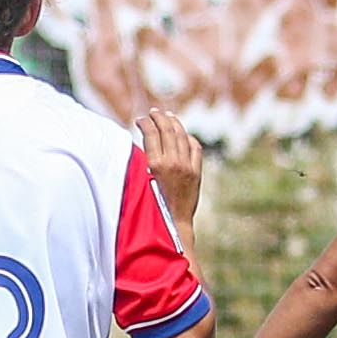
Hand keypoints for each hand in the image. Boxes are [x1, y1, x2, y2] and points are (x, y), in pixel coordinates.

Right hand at [140, 107, 203, 227]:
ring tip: (167, 116)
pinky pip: (195, 147)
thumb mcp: (142, 182)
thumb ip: (144, 161)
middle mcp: (172, 162)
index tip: (140, 120)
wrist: (174, 224)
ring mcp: (187, 166)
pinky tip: (183, 134)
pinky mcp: (196, 172)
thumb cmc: (152, 208)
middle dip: (159, 117)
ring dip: (174, 122)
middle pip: (167, 129)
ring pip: (182, 135)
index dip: (145, 122)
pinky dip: (188, 138)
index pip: (150, 133)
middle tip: (153, 112)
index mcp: (155, 165)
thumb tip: (143, 142)